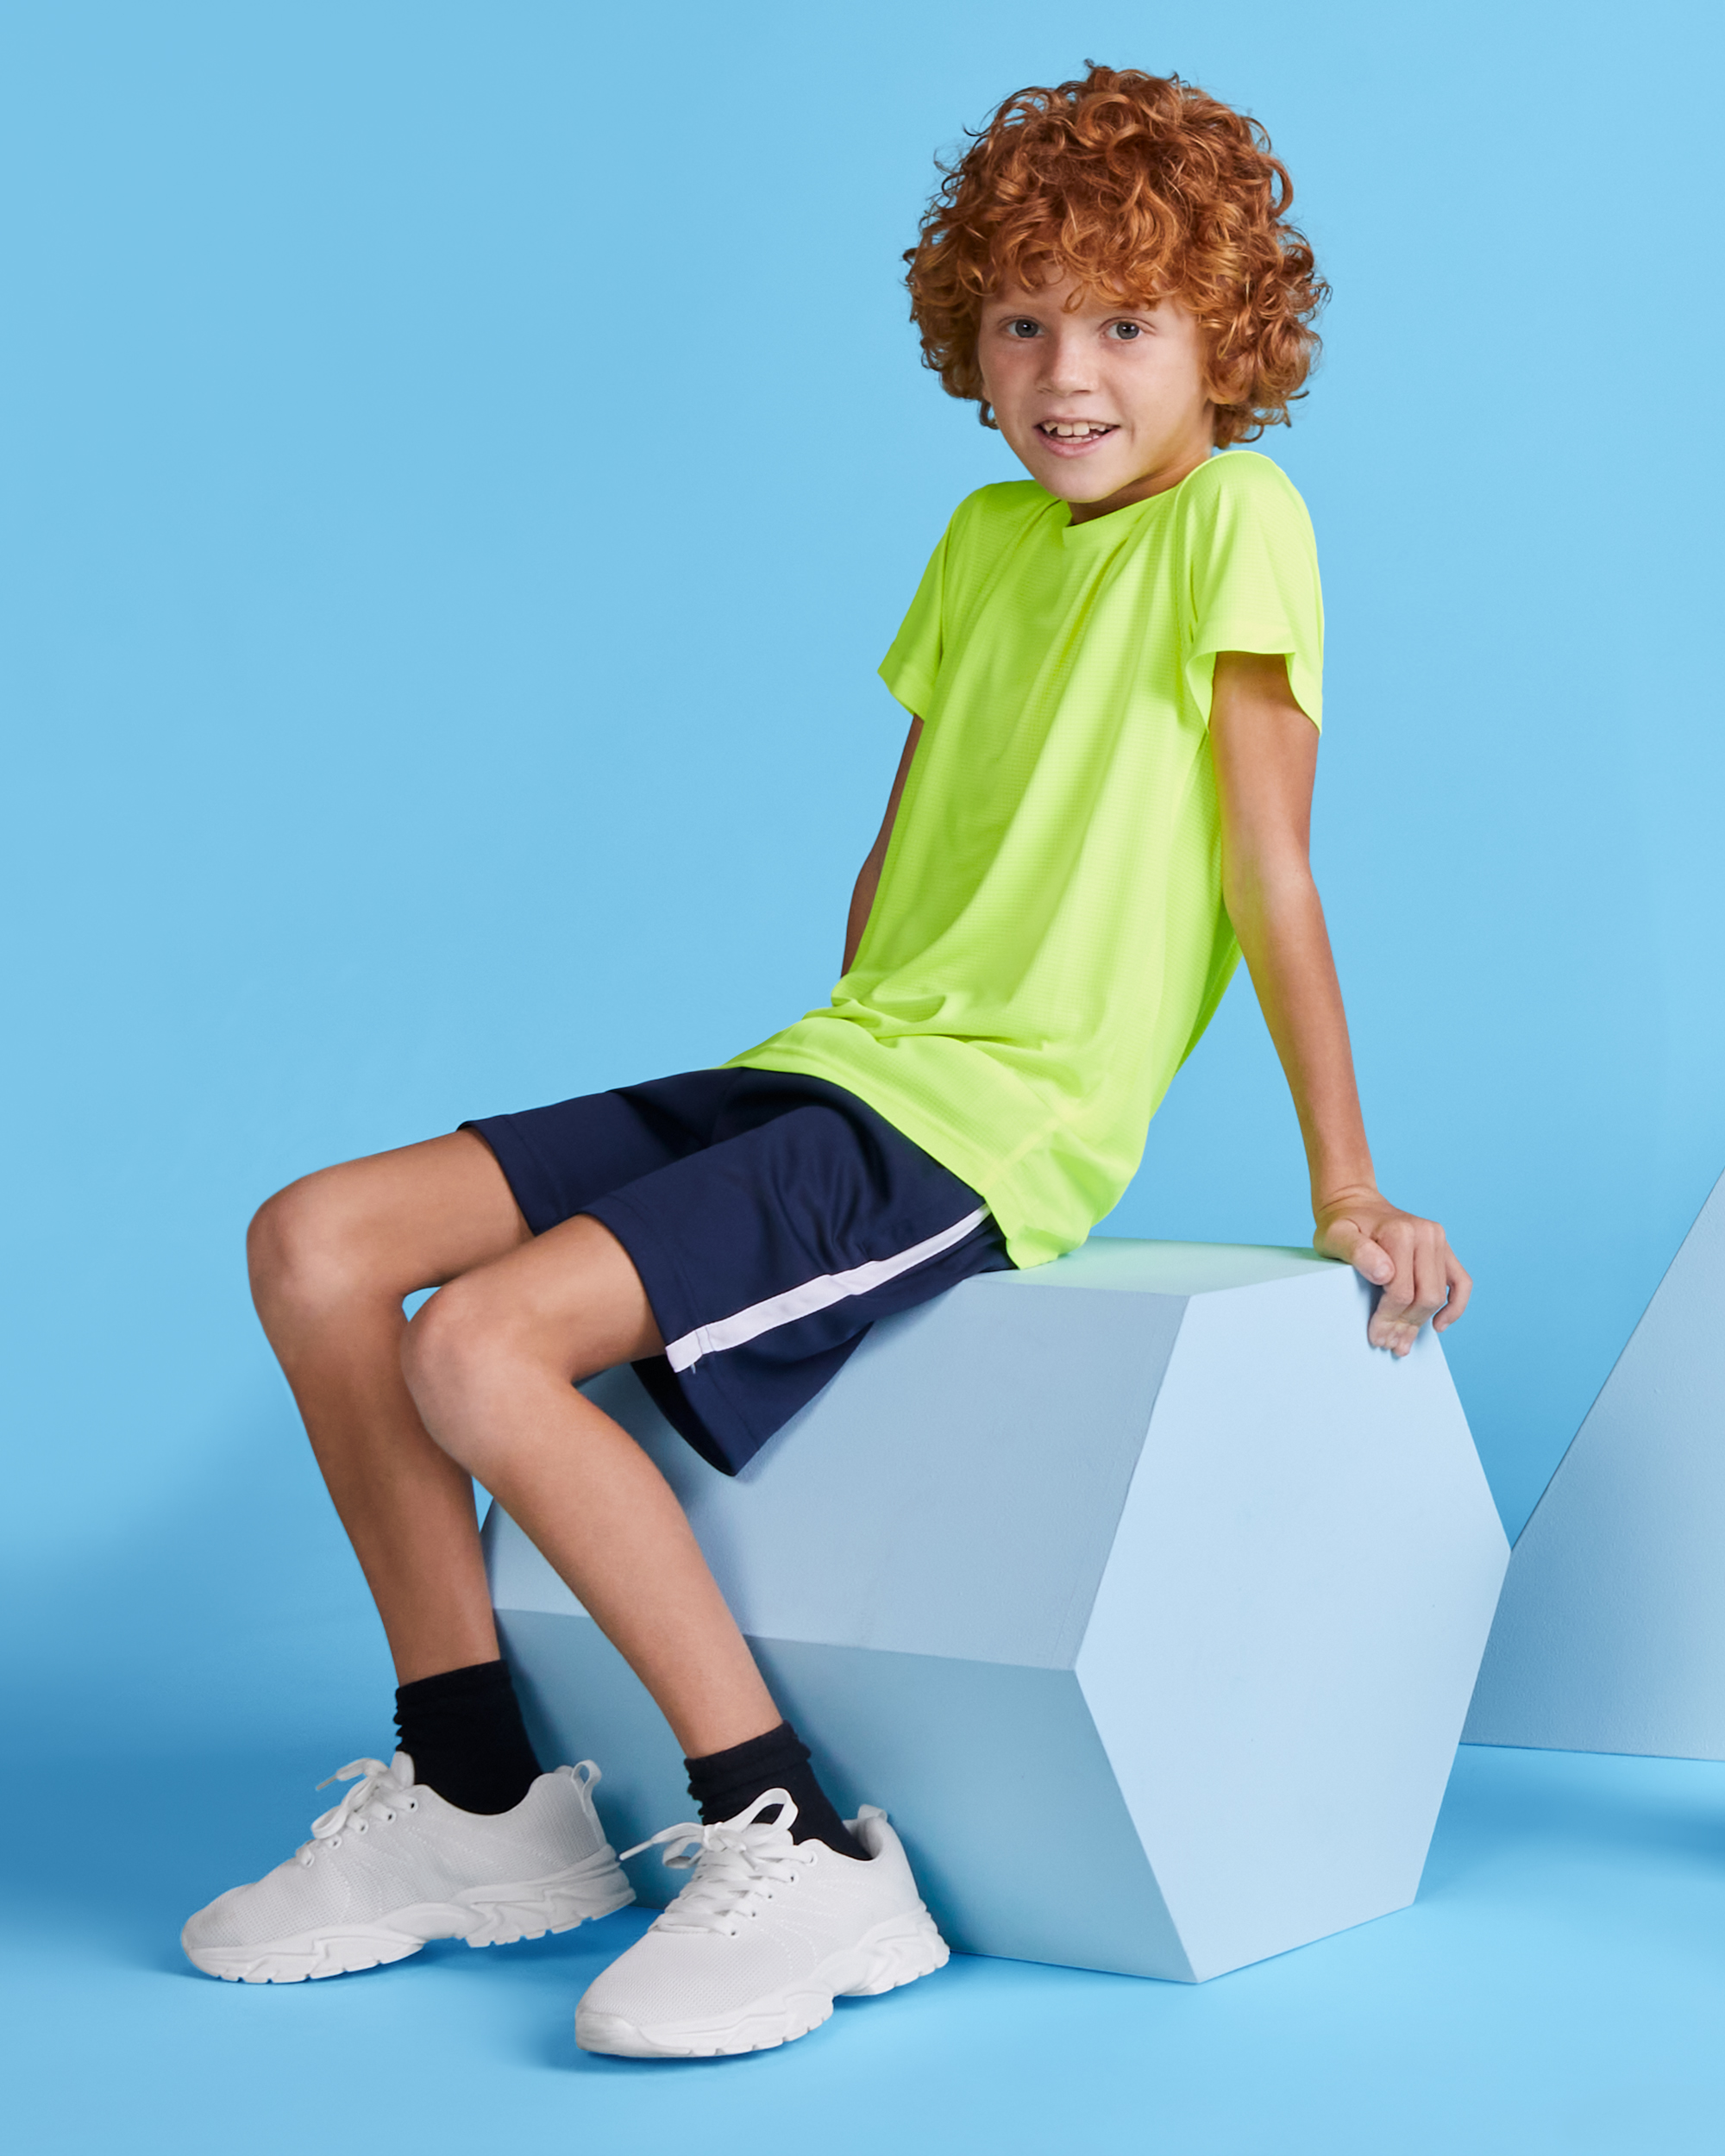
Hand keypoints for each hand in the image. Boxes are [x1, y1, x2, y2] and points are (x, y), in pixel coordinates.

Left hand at [1313, 1189, 1470, 1356]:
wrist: (1354, 1203)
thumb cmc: (1341, 1225)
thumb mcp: (1335, 1236)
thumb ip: (1356, 1252)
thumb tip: (1385, 1274)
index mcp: (1400, 1232)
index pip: (1401, 1291)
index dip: (1388, 1319)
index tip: (1376, 1336)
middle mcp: (1425, 1234)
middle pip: (1425, 1296)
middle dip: (1406, 1325)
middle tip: (1388, 1343)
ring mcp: (1438, 1239)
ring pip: (1439, 1294)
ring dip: (1423, 1322)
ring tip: (1404, 1341)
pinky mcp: (1444, 1247)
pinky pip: (1461, 1281)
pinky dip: (1455, 1306)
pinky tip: (1439, 1324)